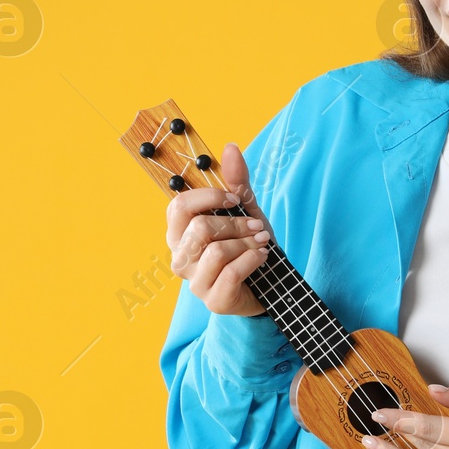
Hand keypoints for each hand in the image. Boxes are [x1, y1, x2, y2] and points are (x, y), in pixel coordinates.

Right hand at [164, 142, 272, 316]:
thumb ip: (237, 183)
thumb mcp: (246, 211)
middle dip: (236, 224)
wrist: (270, 283)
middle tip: (257, 226)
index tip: (234, 199)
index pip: (178, 207)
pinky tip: (262, 257)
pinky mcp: (213, 301)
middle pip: (199, 229)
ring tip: (262, 242)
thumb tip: (230, 147)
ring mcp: (195, 282)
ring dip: (247, 243)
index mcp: (180, 234)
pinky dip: (252, 260)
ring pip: (216, 252)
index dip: (208, 197)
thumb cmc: (248, 245)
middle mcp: (181, 258)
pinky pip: (230, 273)